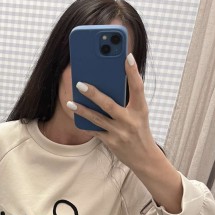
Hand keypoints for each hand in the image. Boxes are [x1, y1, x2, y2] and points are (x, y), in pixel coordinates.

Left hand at [69, 53, 157, 172]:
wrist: (144, 158)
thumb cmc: (140, 130)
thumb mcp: (140, 113)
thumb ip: (129, 99)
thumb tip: (110, 82)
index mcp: (141, 110)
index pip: (138, 88)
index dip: (133, 72)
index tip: (127, 56)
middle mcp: (130, 121)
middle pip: (109, 105)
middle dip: (94, 94)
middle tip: (79, 83)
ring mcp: (119, 133)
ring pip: (97, 119)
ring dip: (82, 110)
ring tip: (70, 102)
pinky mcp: (111, 143)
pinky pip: (95, 131)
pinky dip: (85, 123)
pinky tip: (75, 115)